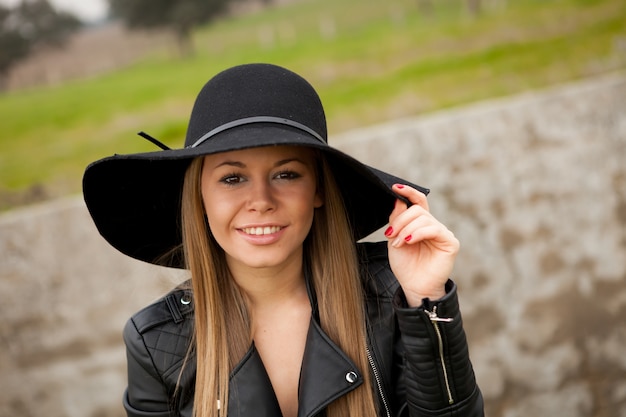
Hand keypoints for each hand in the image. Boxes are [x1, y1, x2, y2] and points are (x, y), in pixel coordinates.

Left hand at [384, 184, 458, 306]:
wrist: (414, 287)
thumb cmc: (406, 265)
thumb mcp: (395, 239)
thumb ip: (397, 219)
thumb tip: (398, 198)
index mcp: (420, 223)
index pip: (418, 201)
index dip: (408, 191)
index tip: (394, 187)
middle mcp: (433, 225)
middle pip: (417, 210)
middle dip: (400, 220)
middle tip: (390, 235)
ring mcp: (442, 233)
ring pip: (423, 218)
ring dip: (406, 230)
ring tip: (398, 243)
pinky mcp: (450, 242)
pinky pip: (434, 229)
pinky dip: (418, 233)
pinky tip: (408, 241)